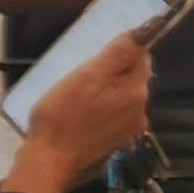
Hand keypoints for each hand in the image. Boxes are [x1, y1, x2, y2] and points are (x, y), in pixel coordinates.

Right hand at [4, 33, 152, 192]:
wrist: (50, 159)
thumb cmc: (62, 114)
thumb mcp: (86, 77)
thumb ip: (117, 55)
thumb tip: (141, 33)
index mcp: (136, 91)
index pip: (142, 56)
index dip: (122, 49)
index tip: (99, 52)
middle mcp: (142, 109)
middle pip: (134, 76)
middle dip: (113, 69)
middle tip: (84, 71)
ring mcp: (132, 126)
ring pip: (125, 93)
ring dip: (108, 87)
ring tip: (81, 90)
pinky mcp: (119, 138)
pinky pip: (117, 111)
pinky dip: (104, 104)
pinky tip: (84, 108)